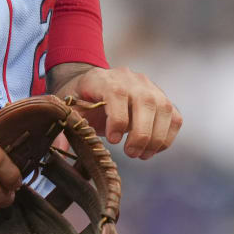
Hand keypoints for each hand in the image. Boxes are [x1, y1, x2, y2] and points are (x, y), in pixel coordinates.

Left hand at [52, 65, 180, 159]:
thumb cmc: (80, 99)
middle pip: (146, 101)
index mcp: (103, 78)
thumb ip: (63, 128)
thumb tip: (59, 149)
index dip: (118, 118)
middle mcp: (130, 79)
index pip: (117, 93)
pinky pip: (174, 118)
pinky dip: (167, 137)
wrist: (94, 84)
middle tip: (131, 153)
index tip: (111, 140)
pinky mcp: (162, 100)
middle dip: (141, 133)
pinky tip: (152, 149)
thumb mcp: (67, 109)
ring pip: (164, 109)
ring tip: (141, 155)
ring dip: (156, 138)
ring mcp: (149, 87)